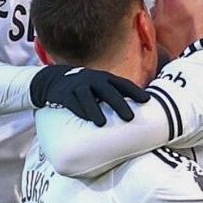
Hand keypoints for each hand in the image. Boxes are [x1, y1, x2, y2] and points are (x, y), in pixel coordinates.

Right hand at [30, 65, 148, 125]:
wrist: (55, 80)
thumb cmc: (85, 87)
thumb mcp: (100, 85)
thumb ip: (115, 94)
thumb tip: (137, 112)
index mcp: (105, 79)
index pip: (122, 84)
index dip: (135, 92)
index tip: (147, 101)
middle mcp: (93, 80)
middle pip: (108, 91)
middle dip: (119, 104)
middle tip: (130, 118)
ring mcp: (78, 86)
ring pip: (88, 97)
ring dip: (95, 109)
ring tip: (102, 123)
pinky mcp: (65, 94)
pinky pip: (72, 102)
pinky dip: (79, 110)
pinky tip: (85, 119)